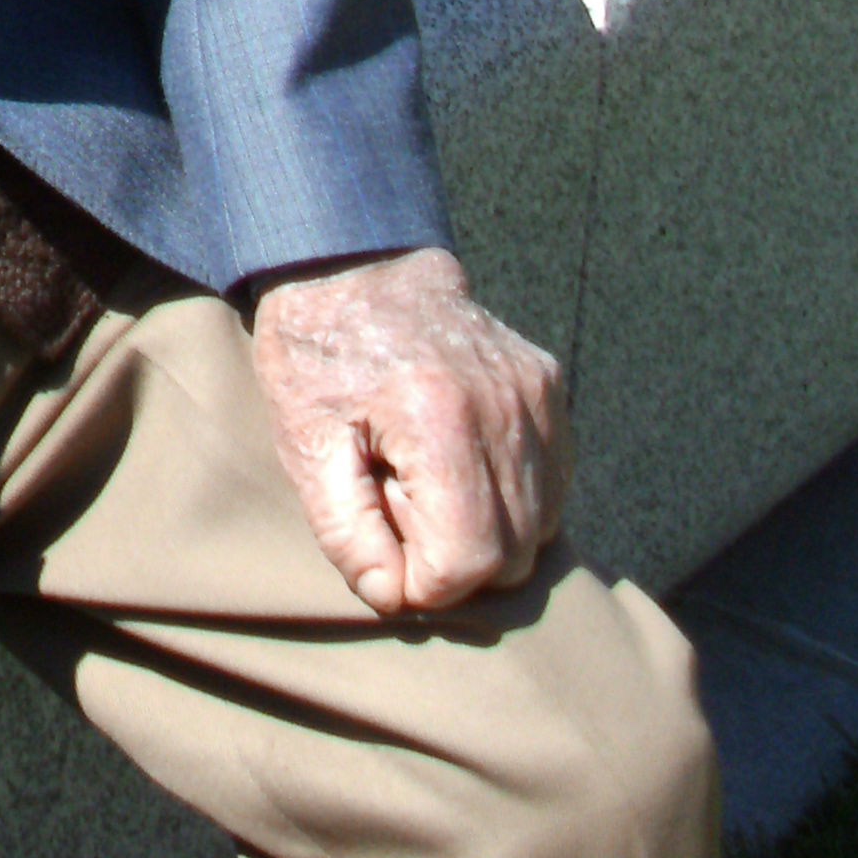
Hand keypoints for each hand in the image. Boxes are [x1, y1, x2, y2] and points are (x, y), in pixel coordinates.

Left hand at [246, 247, 568, 619]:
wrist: (353, 261)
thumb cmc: (316, 352)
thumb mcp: (305, 443)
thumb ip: (347, 533)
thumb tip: (394, 596)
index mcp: (439, 418)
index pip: (467, 561)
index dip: (421, 583)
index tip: (382, 551)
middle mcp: (506, 407)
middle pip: (512, 555)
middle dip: (453, 560)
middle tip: (397, 507)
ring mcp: (537, 396)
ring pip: (540, 528)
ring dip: (484, 531)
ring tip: (425, 481)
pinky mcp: (550, 388)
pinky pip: (552, 484)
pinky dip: (511, 497)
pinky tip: (458, 464)